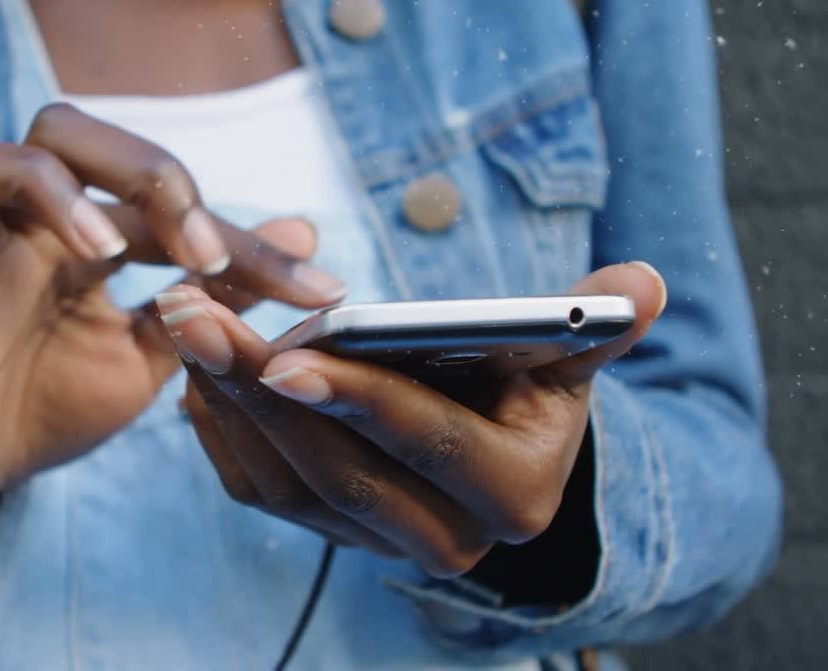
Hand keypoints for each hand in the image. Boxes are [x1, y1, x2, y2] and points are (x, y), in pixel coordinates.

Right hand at [0, 104, 346, 529]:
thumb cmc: (59, 402)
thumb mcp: (157, 353)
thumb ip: (217, 298)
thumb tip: (305, 235)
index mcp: (84, 234)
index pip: (160, 201)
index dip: (241, 238)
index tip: (314, 288)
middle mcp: (26, 227)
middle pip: (63, 134)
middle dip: (142, 171)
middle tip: (203, 250)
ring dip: (47, 190)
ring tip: (104, 251)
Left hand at [162, 263, 666, 576]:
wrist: (498, 455)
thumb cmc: (531, 388)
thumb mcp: (567, 356)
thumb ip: (595, 323)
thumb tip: (642, 282)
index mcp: (511, 495)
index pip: (427, 443)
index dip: (359, 402)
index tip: (286, 358)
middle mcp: (443, 539)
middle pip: (337, 468)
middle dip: (257, 390)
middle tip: (197, 314)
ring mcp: (376, 544)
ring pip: (284, 483)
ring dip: (224, 401)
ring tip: (184, 321)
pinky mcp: (328, 533)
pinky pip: (258, 490)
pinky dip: (219, 431)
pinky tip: (195, 369)